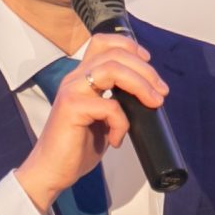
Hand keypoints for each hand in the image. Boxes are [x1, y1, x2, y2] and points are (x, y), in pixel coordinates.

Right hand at [15, 32, 168, 210]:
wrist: (53, 171)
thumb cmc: (77, 147)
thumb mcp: (102, 118)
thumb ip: (117, 101)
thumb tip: (148, 96)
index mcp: (81, 77)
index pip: (103, 43)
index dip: (129, 46)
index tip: (148, 61)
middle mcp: (74, 79)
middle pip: (114, 54)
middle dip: (145, 70)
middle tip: (161, 91)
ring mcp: (72, 91)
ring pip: (112, 70)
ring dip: (140, 85)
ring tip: (154, 103)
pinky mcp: (71, 108)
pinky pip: (109, 106)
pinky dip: (121, 123)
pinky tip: (117, 139)